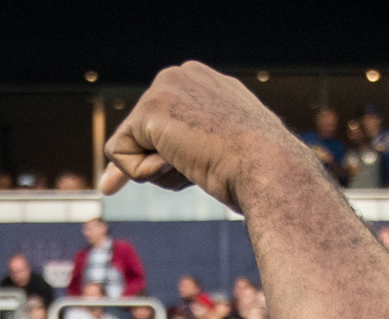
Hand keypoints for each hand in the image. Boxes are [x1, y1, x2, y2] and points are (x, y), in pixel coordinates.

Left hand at [98, 62, 296, 209]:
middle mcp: (181, 75)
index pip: (164, 125)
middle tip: (208, 161)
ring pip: (130, 146)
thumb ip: (195, 144)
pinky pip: (119, 155)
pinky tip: (179, 161)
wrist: (268, 167)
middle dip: (165, 162)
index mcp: (204, 81)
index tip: (205, 160)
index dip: (171, 154)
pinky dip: (142, 173)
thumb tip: (159, 161)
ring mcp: (164, 88)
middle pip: (143, 135)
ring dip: (158, 170)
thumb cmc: (258, 168)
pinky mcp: (149, 110)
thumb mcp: (229, 147)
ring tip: (200, 160)